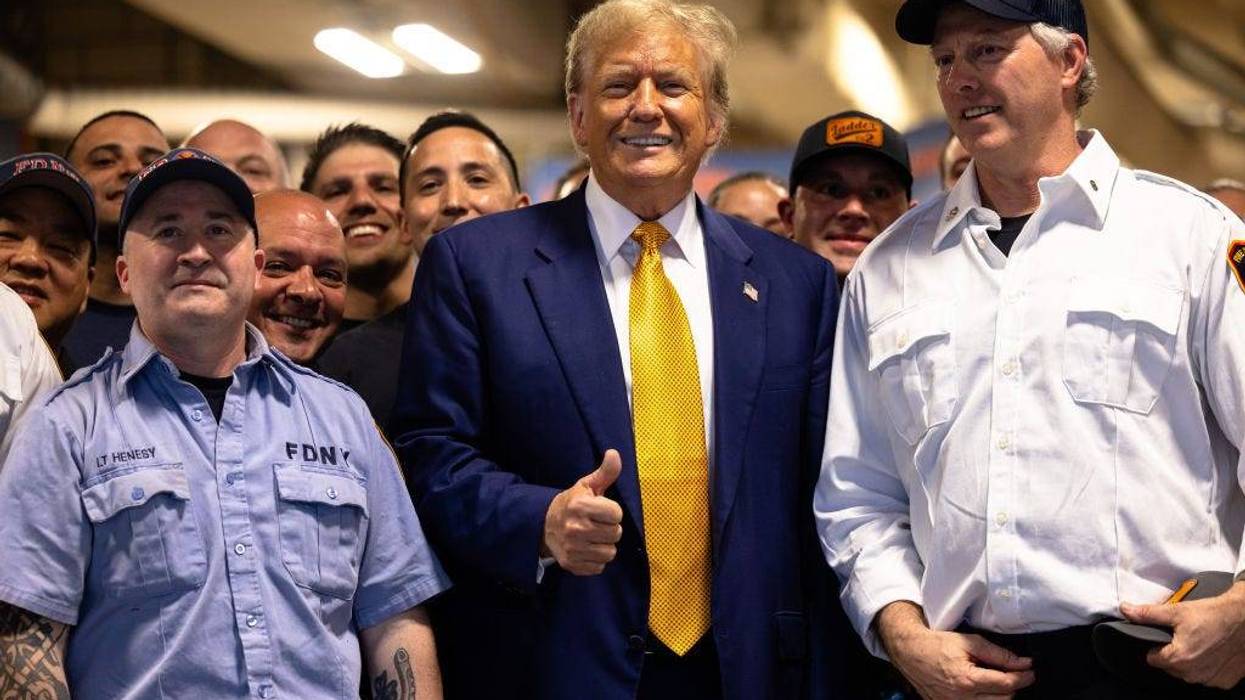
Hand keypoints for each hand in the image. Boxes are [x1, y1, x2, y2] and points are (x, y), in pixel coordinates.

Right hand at [540, 450, 623, 574]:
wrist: (544, 525)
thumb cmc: (572, 503)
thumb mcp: (586, 485)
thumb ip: (605, 472)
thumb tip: (614, 454)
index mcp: (580, 505)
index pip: (617, 514)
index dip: (612, 512)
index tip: (601, 510)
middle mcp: (575, 528)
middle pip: (615, 534)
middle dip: (609, 528)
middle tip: (596, 524)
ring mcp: (572, 548)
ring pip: (610, 552)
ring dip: (604, 545)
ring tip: (593, 536)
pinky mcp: (571, 564)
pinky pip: (599, 566)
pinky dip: (596, 559)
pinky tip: (586, 548)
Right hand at [876, 601, 1034, 698]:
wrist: (910, 652)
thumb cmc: (938, 644)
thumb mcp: (969, 642)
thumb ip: (999, 654)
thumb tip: (1023, 663)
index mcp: (967, 680)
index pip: (1007, 684)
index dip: (1023, 677)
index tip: (1030, 671)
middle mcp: (961, 699)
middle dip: (1012, 686)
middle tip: (1011, 673)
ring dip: (1000, 695)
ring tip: (995, 681)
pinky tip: (982, 689)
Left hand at [1121, 581, 1244, 687]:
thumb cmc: (1213, 614)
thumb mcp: (1176, 611)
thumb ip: (1148, 614)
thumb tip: (1126, 610)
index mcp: (1178, 658)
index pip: (1152, 658)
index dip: (1155, 645)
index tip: (1165, 636)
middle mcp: (1193, 674)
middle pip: (1170, 667)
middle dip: (1173, 653)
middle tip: (1184, 636)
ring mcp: (1210, 679)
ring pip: (1188, 673)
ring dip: (1190, 660)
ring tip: (1200, 641)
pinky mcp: (1225, 681)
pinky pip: (1207, 676)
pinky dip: (1207, 666)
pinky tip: (1213, 651)